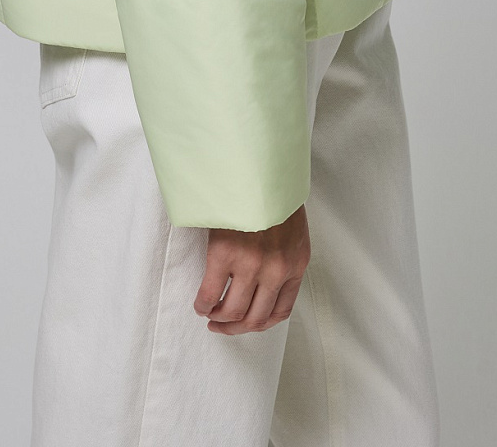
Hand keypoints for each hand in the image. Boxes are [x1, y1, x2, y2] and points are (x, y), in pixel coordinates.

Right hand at [193, 203, 310, 333]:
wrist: (260, 169)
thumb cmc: (274, 194)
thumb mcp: (292, 229)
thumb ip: (284, 256)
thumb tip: (264, 281)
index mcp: (296, 264)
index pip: (280, 311)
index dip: (260, 323)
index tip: (247, 323)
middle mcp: (276, 271)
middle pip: (256, 318)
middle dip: (236, 327)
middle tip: (222, 324)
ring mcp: (251, 265)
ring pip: (233, 312)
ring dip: (219, 319)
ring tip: (210, 314)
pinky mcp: (225, 255)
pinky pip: (210, 294)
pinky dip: (203, 304)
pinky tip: (201, 303)